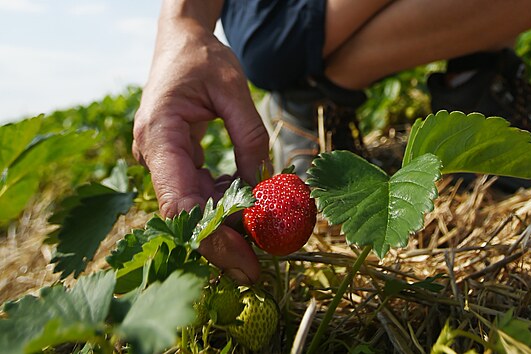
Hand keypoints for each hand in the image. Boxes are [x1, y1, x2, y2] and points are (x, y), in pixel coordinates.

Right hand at [132, 14, 268, 283]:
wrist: (181, 42)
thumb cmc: (202, 58)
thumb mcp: (233, 88)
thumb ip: (249, 135)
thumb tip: (261, 186)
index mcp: (160, 136)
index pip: (180, 204)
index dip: (210, 239)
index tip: (242, 262)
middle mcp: (154, 154)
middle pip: (185, 216)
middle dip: (220, 245)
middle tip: (255, 271)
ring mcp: (163, 160)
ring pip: (192, 208)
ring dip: (225, 227)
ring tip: (261, 242)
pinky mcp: (176, 161)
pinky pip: (199, 192)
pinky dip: (224, 205)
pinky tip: (249, 210)